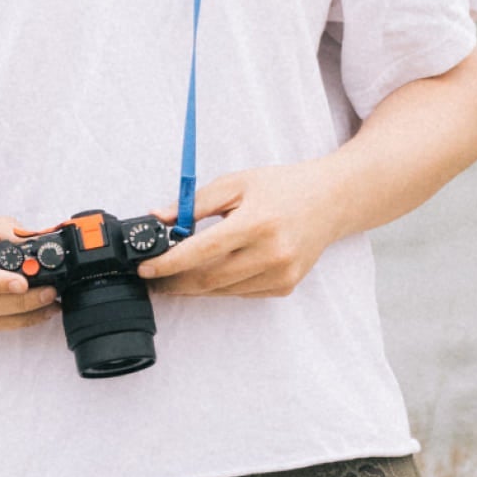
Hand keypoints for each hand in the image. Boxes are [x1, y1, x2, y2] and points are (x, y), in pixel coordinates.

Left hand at [138, 162, 345, 296]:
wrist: (331, 201)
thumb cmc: (282, 188)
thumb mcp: (236, 183)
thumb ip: (194, 203)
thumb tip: (157, 217)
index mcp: (256, 222)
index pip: (201, 251)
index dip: (168, 263)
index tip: (145, 268)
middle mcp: (271, 253)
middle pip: (208, 280)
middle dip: (174, 282)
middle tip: (153, 278)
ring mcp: (281, 274)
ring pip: (222, 291)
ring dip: (195, 286)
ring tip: (176, 275)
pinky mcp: (285, 286)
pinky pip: (241, 293)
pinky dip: (221, 286)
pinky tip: (212, 272)